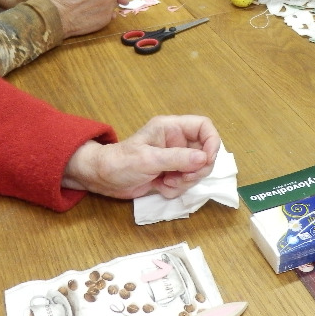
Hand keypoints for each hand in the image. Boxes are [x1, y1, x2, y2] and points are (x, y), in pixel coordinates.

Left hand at [63, 115, 220, 198]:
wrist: (102, 179)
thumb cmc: (121, 162)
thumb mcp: (149, 159)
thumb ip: (178, 158)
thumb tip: (204, 159)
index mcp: (172, 128)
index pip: (204, 127)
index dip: (212, 142)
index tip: (207, 160)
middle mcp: (177, 142)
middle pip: (205, 152)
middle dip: (197, 169)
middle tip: (183, 178)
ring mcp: (175, 159)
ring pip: (197, 170)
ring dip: (185, 182)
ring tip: (166, 183)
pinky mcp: (171, 174)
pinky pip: (186, 183)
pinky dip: (177, 189)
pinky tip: (161, 187)